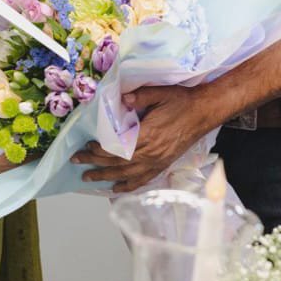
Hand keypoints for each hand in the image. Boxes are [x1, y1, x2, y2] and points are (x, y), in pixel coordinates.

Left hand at [73, 84, 208, 191]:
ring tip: (88, 177)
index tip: (86, 145)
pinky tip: (116, 188)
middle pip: (117, 162)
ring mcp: (157, 161)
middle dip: (95, 163)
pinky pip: (143, 179)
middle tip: (77, 161)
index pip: (117, 148)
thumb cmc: (181, 101)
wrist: (203, 113)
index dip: (100, 149)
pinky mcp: (163, 165)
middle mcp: (151, 152)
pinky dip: (128, 185)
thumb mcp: (160, 93)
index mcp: (148, 135)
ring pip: (126, 174)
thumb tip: (121, 99)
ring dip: (106, 176)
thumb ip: (140, 96)